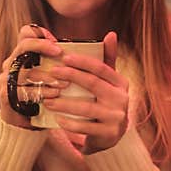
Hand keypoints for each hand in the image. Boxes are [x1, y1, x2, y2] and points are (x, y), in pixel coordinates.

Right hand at [0, 24, 68, 127]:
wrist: (25, 121)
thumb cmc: (42, 94)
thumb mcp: (51, 75)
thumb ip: (60, 62)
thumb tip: (85, 49)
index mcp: (22, 54)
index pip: (25, 34)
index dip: (39, 33)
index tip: (56, 40)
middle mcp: (11, 63)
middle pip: (24, 46)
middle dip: (43, 47)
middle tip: (60, 53)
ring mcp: (7, 78)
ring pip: (27, 71)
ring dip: (48, 76)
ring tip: (64, 83)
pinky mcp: (7, 94)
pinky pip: (24, 91)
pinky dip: (41, 92)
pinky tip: (54, 95)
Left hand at [42, 31, 128, 153]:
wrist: (112, 136)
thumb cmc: (105, 103)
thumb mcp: (109, 83)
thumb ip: (108, 60)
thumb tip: (111, 34)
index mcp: (121, 83)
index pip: (101, 68)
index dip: (83, 61)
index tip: (64, 57)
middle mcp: (122, 99)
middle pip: (93, 84)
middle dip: (70, 76)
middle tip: (52, 73)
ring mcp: (117, 117)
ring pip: (87, 107)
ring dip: (64, 103)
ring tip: (48, 99)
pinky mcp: (109, 134)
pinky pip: (86, 127)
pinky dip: (70, 123)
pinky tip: (57, 119)